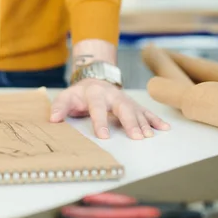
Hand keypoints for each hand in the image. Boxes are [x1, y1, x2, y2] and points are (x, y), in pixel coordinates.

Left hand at [49, 79, 169, 139]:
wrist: (93, 80)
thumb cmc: (78, 94)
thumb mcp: (66, 97)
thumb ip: (60, 107)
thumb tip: (53, 119)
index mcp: (95, 94)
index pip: (98, 108)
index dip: (100, 121)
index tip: (103, 136)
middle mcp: (113, 95)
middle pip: (123, 108)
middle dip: (130, 122)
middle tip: (136, 137)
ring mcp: (125, 99)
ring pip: (136, 110)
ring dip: (144, 123)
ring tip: (149, 136)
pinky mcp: (132, 103)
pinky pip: (145, 111)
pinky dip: (155, 119)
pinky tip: (164, 128)